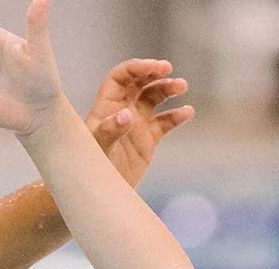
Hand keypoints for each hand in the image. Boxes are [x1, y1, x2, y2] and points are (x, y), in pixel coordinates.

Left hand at [83, 59, 195, 186]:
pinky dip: (177, 116)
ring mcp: (136, 124)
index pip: (121, 78)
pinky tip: (188, 112)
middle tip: (168, 69)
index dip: (136, 68)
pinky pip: (165, 123)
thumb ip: (110, 130)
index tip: (154, 67)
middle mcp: (122, 110)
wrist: (100, 190)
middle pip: (139, 83)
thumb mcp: (97, 147)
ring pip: (154, 98)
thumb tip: (128, 114)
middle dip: (153, 73)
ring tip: (182, 85)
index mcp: (106, 106)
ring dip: (167, 89)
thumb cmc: (90, 166)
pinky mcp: (148, 140)